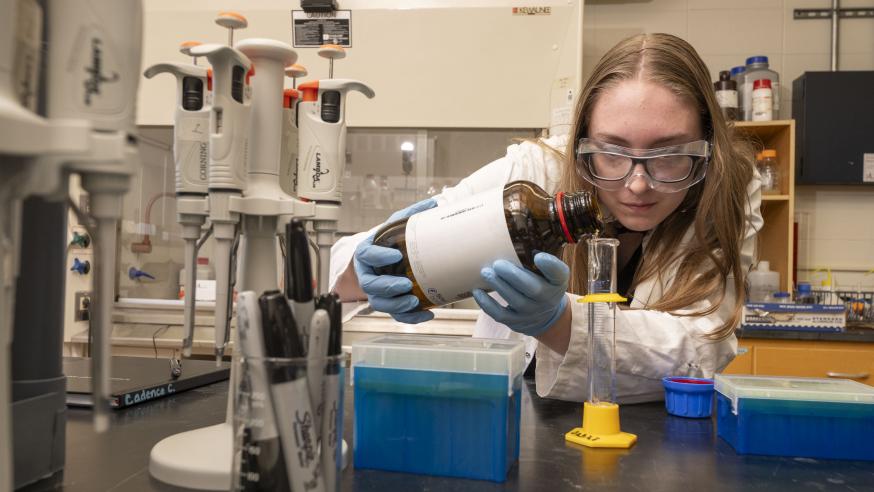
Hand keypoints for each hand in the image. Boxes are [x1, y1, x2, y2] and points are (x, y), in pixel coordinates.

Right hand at [353, 199, 436, 323]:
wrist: (381, 259)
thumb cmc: (386, 243)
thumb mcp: (395, 227)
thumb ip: (410, 216)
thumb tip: (433, 204)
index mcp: (367, 254)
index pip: (367, 255)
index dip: (379, 256)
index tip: (395, 255)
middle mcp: (368, 275)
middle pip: (371, 286)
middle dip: (387, 287)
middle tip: (405, 285)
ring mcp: (376, 292)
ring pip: (380, 304)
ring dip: (397, 306)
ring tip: (413, 302)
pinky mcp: (388, 303)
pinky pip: (396, 315)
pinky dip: (410, 317)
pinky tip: (426, 314)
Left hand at [472, 252, 569, 336]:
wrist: (545, 315)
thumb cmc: (544, 284)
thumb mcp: (551, 272)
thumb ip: (541, 258)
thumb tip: (516, 240)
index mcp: (557, 282)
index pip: (559, 274)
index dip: (550, 265)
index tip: (538, 256)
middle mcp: (547, 299)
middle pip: (533, 289)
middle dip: (513, 276)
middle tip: (498, 264)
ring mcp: (531, 312)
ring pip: (515, 301)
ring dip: (499, 286)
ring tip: (486, 272)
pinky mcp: (516, 321)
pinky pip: (500, 315)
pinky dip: (487, 304)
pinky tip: (477, 291)